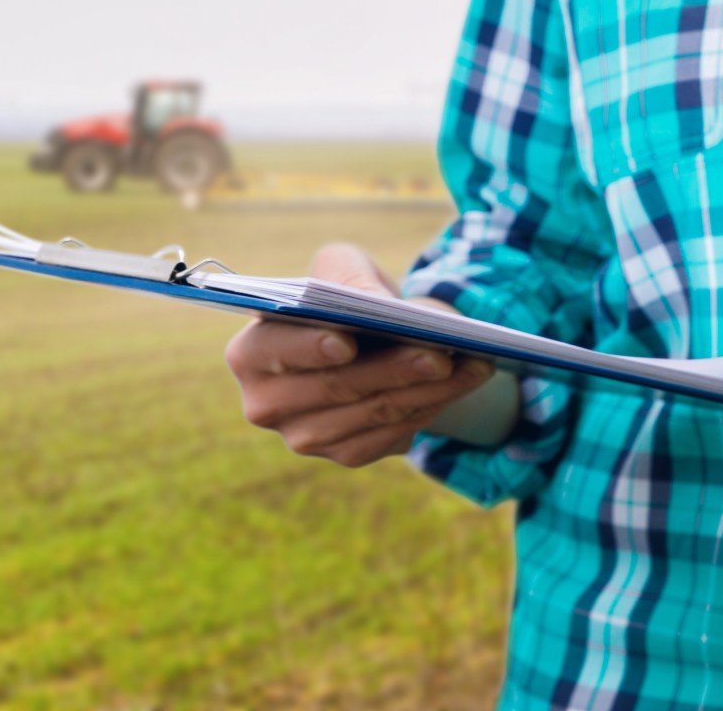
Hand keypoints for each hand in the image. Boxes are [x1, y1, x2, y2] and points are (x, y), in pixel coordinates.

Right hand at [224, 243, 493, 466]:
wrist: (369, 338)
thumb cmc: (346, 296)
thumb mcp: (343, 268)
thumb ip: (349, 277)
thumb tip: (375, 305)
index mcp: (251, 352)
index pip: (273, 351)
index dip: (310, 347)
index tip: (347, 341)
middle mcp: (267, 403)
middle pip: (337, 387)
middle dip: (394, 368)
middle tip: (440, 352)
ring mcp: (304, 436)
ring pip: (374, 413)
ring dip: (429, 389)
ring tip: (471, 363)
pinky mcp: (345, 453)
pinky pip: (392, 435)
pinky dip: (432, 406)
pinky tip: (463, 383)